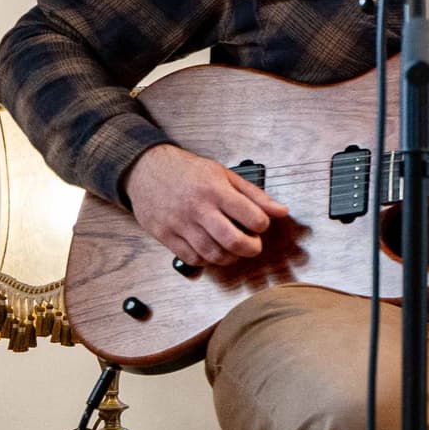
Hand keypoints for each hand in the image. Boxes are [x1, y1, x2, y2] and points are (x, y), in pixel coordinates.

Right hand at [126, 145, 283, 267]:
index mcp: (215, 190)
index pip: (252, 217)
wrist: (146, 169)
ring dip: (230, 257)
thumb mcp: (224, 174)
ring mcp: (180, 224)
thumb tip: (282, 211)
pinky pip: (192, 259)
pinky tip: (211, 251)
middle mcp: (198, 208)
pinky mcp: (165, 235)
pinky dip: (207, 261)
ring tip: (233, 248)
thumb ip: (254, 194)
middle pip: (233, 241)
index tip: (259, 224)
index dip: (262, 225)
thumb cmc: (187, 171)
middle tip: (252, 245)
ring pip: (213, 255)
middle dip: (251, 249)